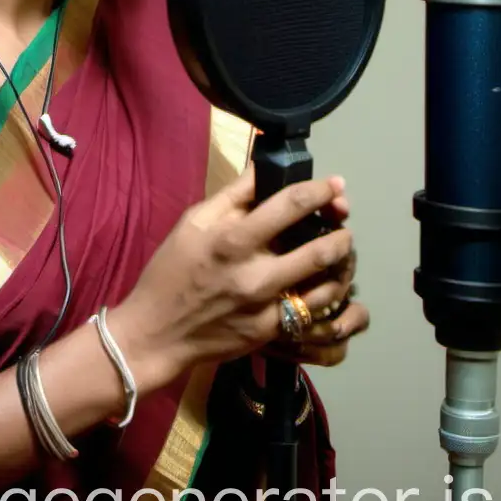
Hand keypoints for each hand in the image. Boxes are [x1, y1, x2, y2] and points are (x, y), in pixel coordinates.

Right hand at [109, 163, 354, 391]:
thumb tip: (264, 167)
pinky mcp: (269, 333)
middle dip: (341, 231)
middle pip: (319, 249)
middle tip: (344, 221)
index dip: (321, 191)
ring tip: (340, 251)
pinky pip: (311, 312)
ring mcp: (265, 308)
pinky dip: (324, 294)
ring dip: (339, 265)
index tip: (337, 184)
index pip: (291, 206)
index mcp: (232, 239)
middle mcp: (254, 274)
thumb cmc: (171, 270)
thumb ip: (233, 195)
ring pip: (325, 286)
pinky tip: (324, 282)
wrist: (156, 332)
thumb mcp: (193, 222)